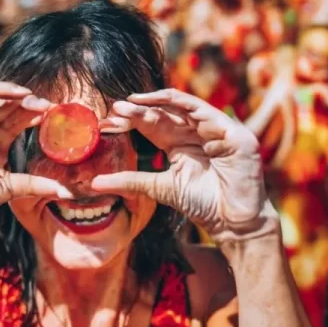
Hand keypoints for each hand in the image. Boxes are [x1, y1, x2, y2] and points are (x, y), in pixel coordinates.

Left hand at [92, 89, 275, 243]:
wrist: (233, 223)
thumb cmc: (202, 206)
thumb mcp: (159, 189)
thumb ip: (130, 181)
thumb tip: (94, 183)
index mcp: (180, 144)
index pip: (153, 125)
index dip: (132, 121)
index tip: (107, 121)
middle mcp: (197, 133)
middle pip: (164, 114)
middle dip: (139, 110)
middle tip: (115, 108)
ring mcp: (215, 130)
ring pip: (182, 108)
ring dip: (155, 104)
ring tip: (130, 104)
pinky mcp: (231, 132)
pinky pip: (203, 111)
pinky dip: (180, 104)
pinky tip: (159, 102)